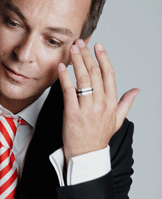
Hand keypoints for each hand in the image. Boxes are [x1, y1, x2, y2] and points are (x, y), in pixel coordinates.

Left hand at [58, 40, 138, 162]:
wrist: (86, 155)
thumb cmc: (99, 138)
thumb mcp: (117, 121)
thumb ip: (126, 103)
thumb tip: (136, 91)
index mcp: (112, 103)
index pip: (109, 75)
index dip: (103, 58)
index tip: (98, 46)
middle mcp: (101, 104)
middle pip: (95, 73)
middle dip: (87, 55)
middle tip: (80, 43)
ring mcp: (87, 108)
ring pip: (83, 78)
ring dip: (77, 61)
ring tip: (72, 49)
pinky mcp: (72, 113)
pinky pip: (68, 91)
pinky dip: (64, 77)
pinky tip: (61, 67)